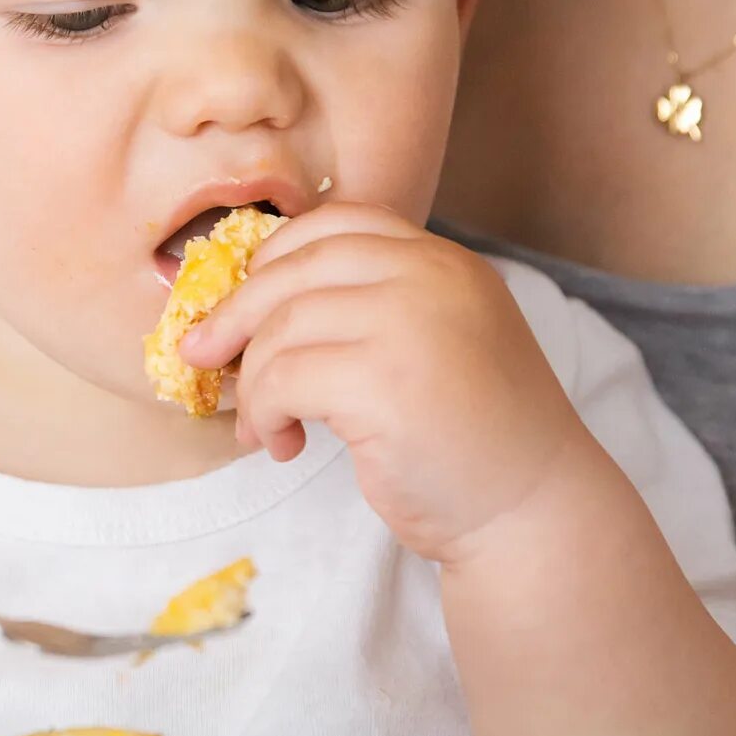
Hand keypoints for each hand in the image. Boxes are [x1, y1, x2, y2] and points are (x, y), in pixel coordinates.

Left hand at [178, 206, 589, 559]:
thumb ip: (375, 309)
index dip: (276, 257)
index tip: (244, 301)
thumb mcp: (436, 344)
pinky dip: (264, 413)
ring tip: (264, 426)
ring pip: (280, 327)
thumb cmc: (475, 441)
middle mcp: (432, 278)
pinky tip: (284, 444)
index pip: (339, 223)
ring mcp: (411, 324)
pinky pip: (281, 380)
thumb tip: (250, 308)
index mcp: (446, 262)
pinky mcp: (384, 382)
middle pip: (295, 267)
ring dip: (253, 382)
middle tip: (201, 356)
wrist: (533, 513)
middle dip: (234, 314)